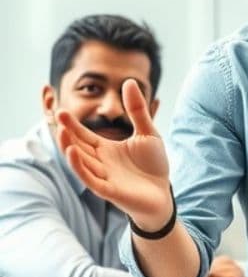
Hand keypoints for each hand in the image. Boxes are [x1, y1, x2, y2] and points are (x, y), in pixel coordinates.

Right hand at [56, 79, 171, 230]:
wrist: (163, 195)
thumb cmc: (153, 166)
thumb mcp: (148, 133)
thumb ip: (137, 110)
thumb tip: (129, 81)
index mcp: (106, 149)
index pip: (83, 134)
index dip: (72, 124)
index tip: (61, 110)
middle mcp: (100, 162)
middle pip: (77, 145)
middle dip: (66, 132)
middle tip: (56, 114)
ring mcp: (102, 176)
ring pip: (80, 161)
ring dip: (70, 146)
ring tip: (61, 131)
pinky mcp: (108, 190)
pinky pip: (90, 178)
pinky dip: (80, 166)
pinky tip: (73, 152)